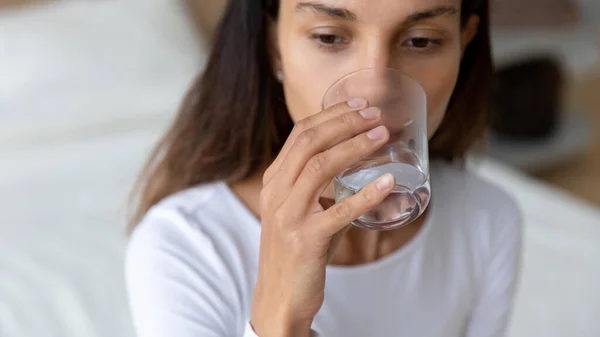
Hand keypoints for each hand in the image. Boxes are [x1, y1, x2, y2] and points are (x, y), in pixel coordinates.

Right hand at [251, 98, 394, 336]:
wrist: (279, 296)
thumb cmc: (295, 250)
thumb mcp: (296, 210)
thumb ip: (316, 187)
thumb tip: (357, 166)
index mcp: (274, 181)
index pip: (300, 134)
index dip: (331, 115)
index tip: (359, 104)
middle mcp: (276, 193)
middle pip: (309, 143)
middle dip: (345, 122)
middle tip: (375, 114)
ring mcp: (288, 216)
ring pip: (321, 167)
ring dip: (355, 146)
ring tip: (382, 135)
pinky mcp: (305, 240)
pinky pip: (339, 211)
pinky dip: (365, 194)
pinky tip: (387, 181)